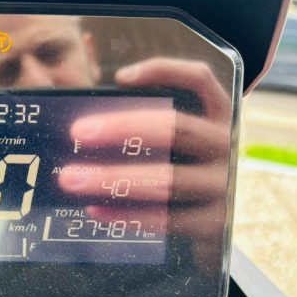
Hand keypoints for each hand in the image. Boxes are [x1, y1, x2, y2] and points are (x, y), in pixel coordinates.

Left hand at [58, 58, 231, 268]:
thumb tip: (87, 124)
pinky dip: (125, 215)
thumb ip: (142, 125)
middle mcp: (224, 145)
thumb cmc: (184, 168)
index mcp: (217, 115)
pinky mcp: (213, 224)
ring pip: (166, 180)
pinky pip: (164, 219)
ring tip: (72, 178)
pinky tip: (94, 208)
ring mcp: (222, 185)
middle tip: (79, 131)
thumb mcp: (177, 140)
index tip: (121, 78)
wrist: (219, 221)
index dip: (163, 72)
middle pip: (176, 128)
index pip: (199, 80)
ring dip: (112, 178)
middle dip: (123, 128)